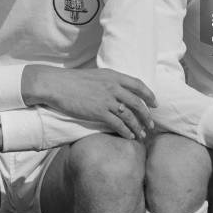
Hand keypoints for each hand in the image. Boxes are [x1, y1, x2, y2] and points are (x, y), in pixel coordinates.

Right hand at [22, 66, 156, 140]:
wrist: (58, 84)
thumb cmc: (74, 80)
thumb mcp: (96, 75)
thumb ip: (110, 81)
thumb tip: (119, 90)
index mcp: (113, 75)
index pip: (138, 84)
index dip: (148, 94)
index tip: (154, 103)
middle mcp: (113, 86)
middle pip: (137, 102)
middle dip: (147, 115)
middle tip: (152, 125)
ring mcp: (107, 99)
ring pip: (130, 115)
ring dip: (138, 126)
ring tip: (142, 135)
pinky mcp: (98, 111)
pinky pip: (117, 123)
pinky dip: (126, 131)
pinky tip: (129, 137)